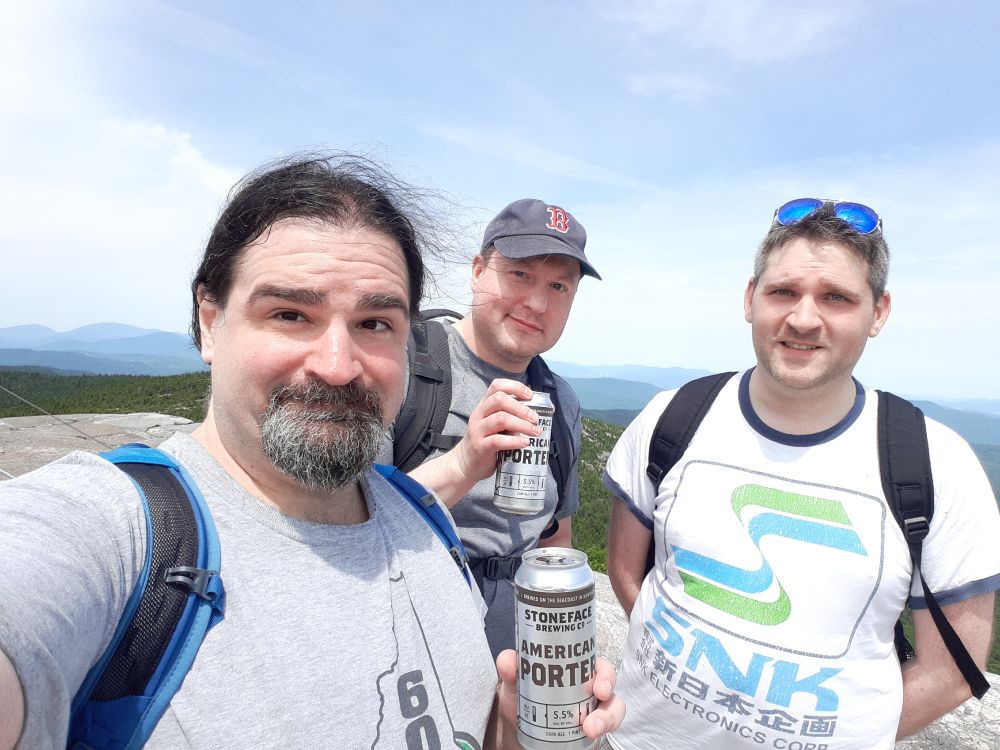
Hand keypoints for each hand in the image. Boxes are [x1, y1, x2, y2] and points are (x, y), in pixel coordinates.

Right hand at [452, 379, 541, 483]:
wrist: (465, 464)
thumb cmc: (485, 443)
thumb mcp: (495, 426)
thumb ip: (510, 417)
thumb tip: (536, 414)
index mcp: (484, 406)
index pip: (497, 386)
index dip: (515, 387)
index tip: (530, 395)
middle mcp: (479, 414)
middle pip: (499, 399)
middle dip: (521, 407)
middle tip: (535, 418)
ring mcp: (478, 430)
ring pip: (500, 419)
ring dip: (522, 424)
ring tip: (535, 431)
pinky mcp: (480, 446)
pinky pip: (498, 440)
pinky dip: (515, 441)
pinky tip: (525, 443)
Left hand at [494, 650, 623, 746]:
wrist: (517, 732)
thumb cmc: (521, 700)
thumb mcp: (514, 683)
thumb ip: (510, 669)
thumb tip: (508, 660)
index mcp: (575, 671)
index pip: (597, 666)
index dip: (605, 674)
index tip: (599, 686)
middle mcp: (588, 689)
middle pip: (609, 686)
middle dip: (609, 694)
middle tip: (599, 700)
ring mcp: (592, 710)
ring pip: (613, 710)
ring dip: (608, 718)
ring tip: (592, 728)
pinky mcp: (591, 729)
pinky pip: (606, 729)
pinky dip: (603, 730)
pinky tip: (591, 735)